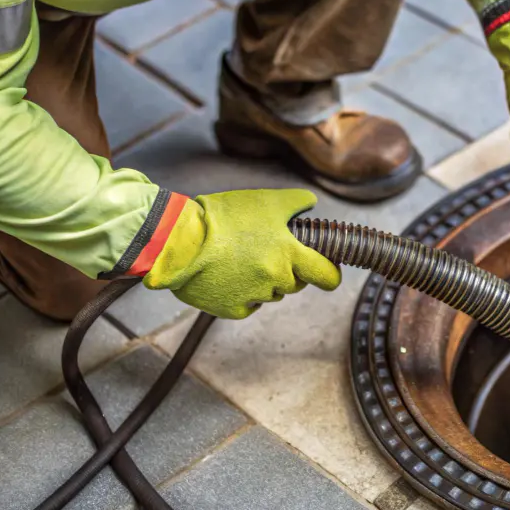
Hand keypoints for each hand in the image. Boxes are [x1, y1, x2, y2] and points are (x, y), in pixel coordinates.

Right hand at [143, 189, 340, 318]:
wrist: (179, 240)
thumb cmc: (223, 218)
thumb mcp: (266, 200)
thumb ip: (296, 202)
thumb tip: (311, 203)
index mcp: (289, 254)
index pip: (326, 276)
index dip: (330, 274)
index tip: (327, 270)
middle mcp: (276, 279)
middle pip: (296, 283)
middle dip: (289, 270)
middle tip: (266, 250)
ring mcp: (255, 297)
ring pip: (272, 293)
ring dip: (265, 281)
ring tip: (241, 258)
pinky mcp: (233, 309)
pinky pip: (249, 305)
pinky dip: (243, 293)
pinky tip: (229, 274)